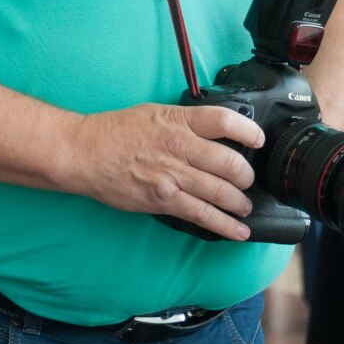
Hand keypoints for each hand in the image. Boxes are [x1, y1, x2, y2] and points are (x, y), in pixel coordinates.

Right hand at [64, 104, 265, 239]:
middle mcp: (180, 147)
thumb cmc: (116, 131)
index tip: (258, 139)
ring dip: (240, 203)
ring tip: (244, 207)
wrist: (86, 153)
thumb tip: (214, 131)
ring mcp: (173, 176)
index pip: (225, 121)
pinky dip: (225, 225)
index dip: (249, 132)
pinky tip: (238, 231)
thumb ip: (186, 122)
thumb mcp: (156, 112)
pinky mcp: (164, 201)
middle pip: (231, 163)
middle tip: (248, 180)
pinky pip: (203, 215)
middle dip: (247, 176)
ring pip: (221, 192)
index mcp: (179, 121)